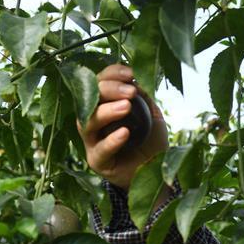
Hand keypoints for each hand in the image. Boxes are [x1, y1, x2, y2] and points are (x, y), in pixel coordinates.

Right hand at [77, 64, 168, 189]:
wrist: (156, 170)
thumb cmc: (151, 140)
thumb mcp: (151, 114)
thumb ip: (143, 97)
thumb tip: (137, 78)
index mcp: (103, 104)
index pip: (99, 83)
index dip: (111, 74)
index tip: (130, 73)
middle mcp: (93, 121)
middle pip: (89, 100)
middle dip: (109, 90)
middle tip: (130, 92)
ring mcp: (92, 141)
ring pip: (86, 123)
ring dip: (105, 112)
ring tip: (126, 107)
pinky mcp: (97, 161)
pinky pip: (100, 150)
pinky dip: (111, 140)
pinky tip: (125, 132)